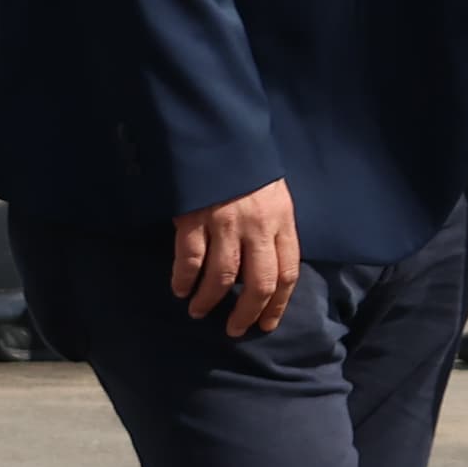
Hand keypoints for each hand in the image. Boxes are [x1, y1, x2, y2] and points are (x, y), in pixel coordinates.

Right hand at [168, 178, 300, 337]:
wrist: (219, 137)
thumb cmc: (250, 171)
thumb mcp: (275, 198)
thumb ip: (275, 231)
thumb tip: (272, 270)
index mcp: (282, 221)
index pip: (287, 273)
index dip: (278, 304)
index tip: (267, 324)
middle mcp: (257, 226)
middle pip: (258, 283)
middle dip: (246, 313)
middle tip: (235, 329)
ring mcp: (224, 223)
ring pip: (221, 277)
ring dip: (210, 300)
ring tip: (201, 312)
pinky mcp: (194, 218)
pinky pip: (188, 259)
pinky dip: (183, 280)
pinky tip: (180, 290)